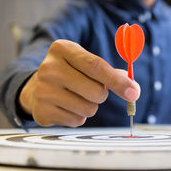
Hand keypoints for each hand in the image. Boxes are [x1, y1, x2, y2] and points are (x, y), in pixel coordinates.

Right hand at [19, 39, 139, 126]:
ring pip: (88, 108)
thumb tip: (132, 89)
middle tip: (91, 90)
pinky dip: (77, 117)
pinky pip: (76, 121)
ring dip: (90, 107)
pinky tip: (66, 107)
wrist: (36, 88)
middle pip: (96, 91)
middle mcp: (49, 68)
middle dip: (102, 95)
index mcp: (63, 49)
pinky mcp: (41, 111)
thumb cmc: (70, 73)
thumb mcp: (86, 63)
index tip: (134, 92)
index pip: (97, 66)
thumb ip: (110, 73)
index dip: (118, 81)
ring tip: (76, 98)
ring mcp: (42, 91)